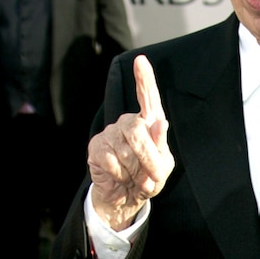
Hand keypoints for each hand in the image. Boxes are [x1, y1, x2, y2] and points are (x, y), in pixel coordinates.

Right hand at [87, 55, 174, 230]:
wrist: (125, 198)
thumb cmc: (148, 178)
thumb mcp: (162, 167)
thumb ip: (161, 148)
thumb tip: (161, 124)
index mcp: (149, 123)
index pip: (148, 97)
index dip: (144, 78)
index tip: (140, 60)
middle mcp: (128, 122)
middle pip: (137, 130)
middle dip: (148, 157)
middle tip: (152, 177)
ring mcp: (110, 133)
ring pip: (125, 149)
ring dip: (134, 171)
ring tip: (135, 177)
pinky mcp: (96, 146)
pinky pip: (111, 160)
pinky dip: (120, 175)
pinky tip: (120, 178)